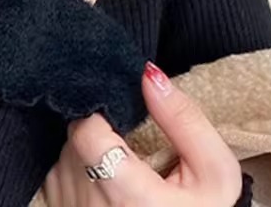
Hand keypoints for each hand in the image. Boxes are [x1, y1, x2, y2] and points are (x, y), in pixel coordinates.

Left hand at [42, 61, 242, 206]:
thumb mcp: (214, 176)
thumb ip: (186, 121)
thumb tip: (150, 75)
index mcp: (126, 194)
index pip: (86, 129)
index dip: (100, 113)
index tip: (122, 116)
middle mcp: (87, 199)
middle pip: (76, 135)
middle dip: (100, 130)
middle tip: (131, 146)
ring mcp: (67, 202)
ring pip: (67, 150)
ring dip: (89, 150)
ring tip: (123, 167)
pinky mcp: (56, 203)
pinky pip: (60, 171)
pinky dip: (79, 170)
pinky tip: (107, 184)